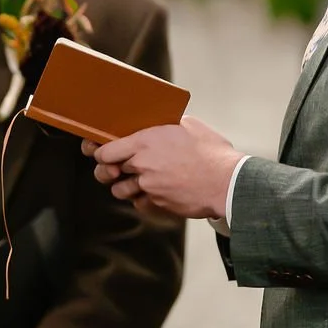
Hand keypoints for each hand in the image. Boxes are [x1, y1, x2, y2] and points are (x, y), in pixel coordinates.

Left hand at [85, 116, 241, 219]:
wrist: (227, 183)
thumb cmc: (211, 152)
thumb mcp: (189, 126)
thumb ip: (166, 125)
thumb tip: (159, 123)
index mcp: (144, 142)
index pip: (104, 151)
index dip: (100, 152)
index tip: (104, 153)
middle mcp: (141, 165)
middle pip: (107, 171)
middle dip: (110, 170)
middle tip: (117, 168)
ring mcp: (148, 187)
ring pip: (120, 191)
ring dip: (125, 187)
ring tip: (138, 180)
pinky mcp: (158, 204)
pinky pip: (139, 204)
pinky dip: (143, 200)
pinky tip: (154, 192)